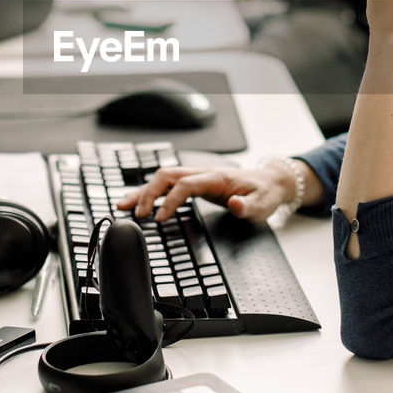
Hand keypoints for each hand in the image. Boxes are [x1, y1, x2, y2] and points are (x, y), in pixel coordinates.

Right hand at [116, 166, 294, 223]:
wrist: (269, 182)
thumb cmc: (264, 193)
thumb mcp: (262, 205)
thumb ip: (248, 207)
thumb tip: (235, 205)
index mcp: (216, 178)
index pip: (185, 184)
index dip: (170, 200)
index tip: (159, 218)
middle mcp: (202, 173)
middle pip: (166, 176)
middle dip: (148, 193)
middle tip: (138, 215)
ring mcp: (196, 176)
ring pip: (162, 178)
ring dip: (143, 191)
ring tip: (123, 206)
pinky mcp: (194, 183)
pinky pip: (167, 185)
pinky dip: (150, 193)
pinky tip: (137, 203)